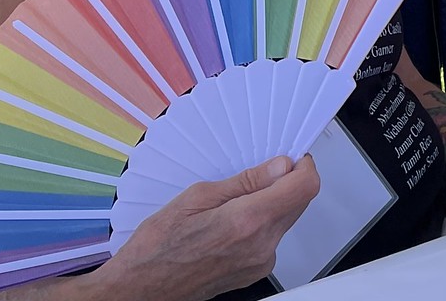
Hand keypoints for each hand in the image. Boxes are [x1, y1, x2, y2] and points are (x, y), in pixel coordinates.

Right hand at [97, 155, 319, 300]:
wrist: (140, 289)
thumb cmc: (157, 246)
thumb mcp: (196, 197)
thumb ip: (245, 181)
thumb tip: (279, 166)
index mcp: (247, 222)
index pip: (305, 187)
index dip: (303, 166)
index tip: (291, 157)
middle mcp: (260, 246)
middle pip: (298, 203)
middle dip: (286, 182)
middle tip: (259, 173)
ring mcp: (259, 263)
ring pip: (285, 220)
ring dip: (272, 203)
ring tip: (234, 202)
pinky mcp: (254, 273)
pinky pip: (271, 239)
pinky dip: (261, 224)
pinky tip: (230, 223)